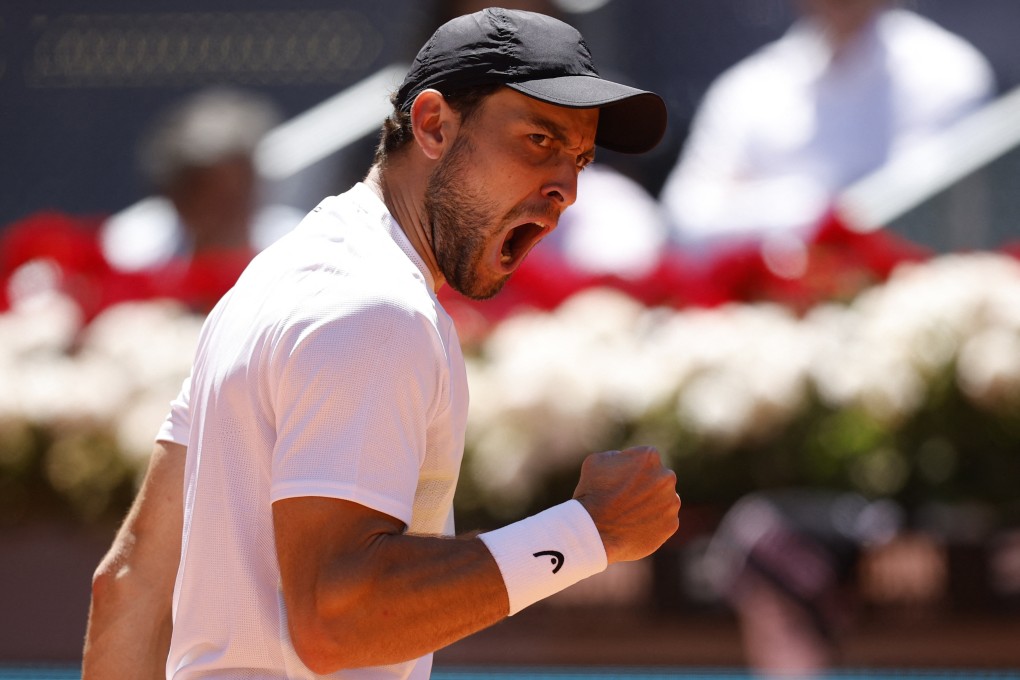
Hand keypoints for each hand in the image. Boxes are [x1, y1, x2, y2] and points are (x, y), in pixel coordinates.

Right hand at [572, 446, 679, 563]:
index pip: (644, 458)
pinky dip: (653, 523)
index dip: (630, 468)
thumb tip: (625, 461)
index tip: (618, 479)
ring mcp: (672, 502)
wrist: (594, 532)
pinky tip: (634, 526)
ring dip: (651, 504)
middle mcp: (666, 477)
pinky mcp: (672, 524)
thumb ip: (617, 456)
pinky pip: (664, 520)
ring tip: (629, 514)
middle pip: (658, 478)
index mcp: (649, 456)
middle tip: (625, 498)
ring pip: (664, 500)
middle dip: (645, 485)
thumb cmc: (592, 494)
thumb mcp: (596, 461)